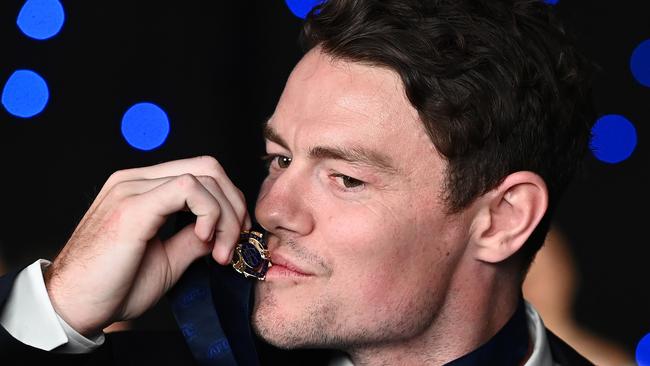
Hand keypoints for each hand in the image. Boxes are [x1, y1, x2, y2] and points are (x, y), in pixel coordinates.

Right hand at [44, 156, 250, 336]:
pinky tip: (206, 239)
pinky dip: (210, 213)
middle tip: (236, 241)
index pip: (200, 173)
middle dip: (234, 203)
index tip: (235, 237)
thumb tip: (225, 230)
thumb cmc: (113, 287)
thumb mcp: (168, 259)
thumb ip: (195, 238)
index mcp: (142, 189)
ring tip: (222, 251)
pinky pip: (188, 189)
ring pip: (203, 175)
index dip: (228, 201)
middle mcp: (136, 181)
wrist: (72, 308)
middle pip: (208, 167)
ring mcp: (132, 188)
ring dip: (226, 214)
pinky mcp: (132, 206)